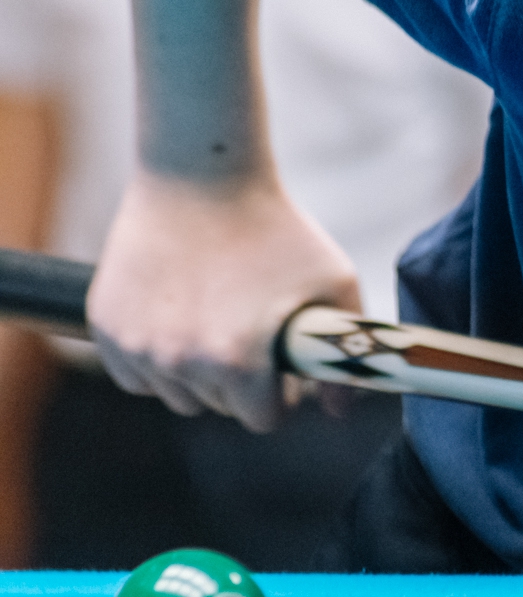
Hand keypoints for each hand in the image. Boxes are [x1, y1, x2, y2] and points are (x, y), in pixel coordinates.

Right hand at [88, 172, 358, 432]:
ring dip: (196, 374)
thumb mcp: (335, 285)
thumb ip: (344, 357)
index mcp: (236, 362)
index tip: (284, 369)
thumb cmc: (277, 229)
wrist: (200, 177)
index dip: (282, 396)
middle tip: (251, 334)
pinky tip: (178, 322)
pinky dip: (155, 361)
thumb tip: (340, 412)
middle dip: (241, 384)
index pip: (263, 419)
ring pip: (174, 394)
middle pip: (218, 407)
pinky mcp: (105, 326)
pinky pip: (134, 374)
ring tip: (217, 323)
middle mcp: (180, 362)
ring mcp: (137, 345)